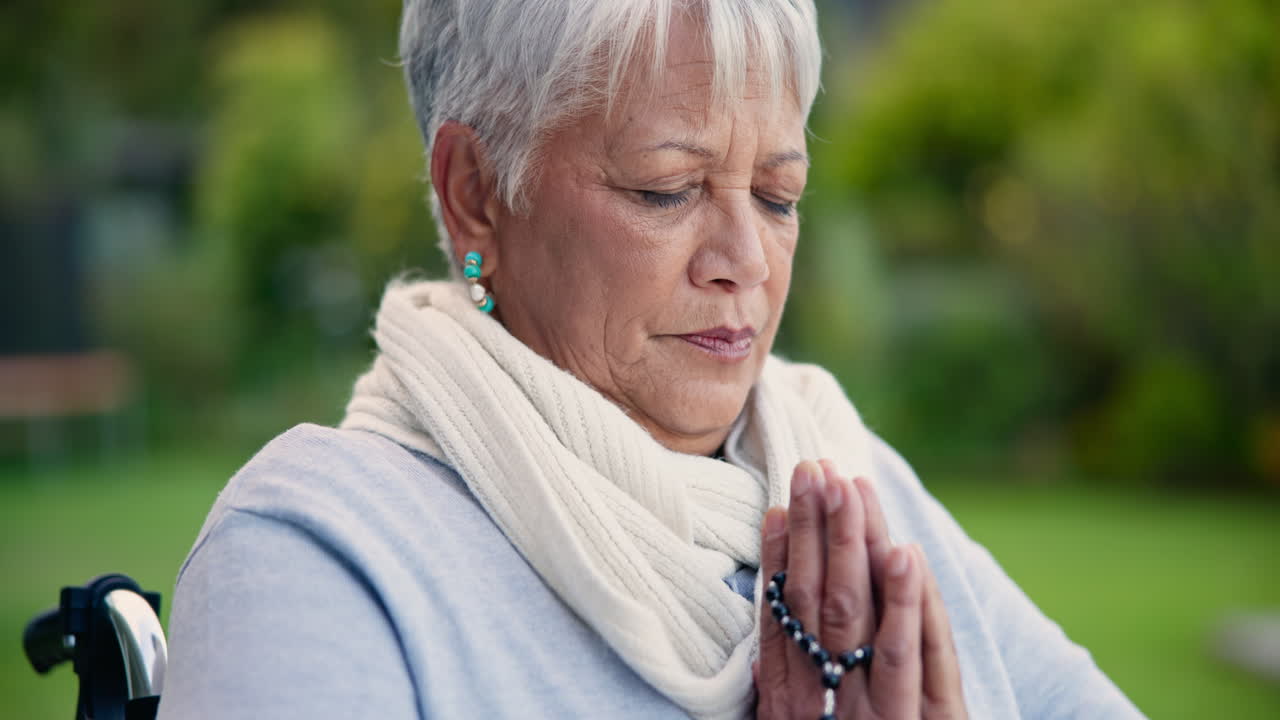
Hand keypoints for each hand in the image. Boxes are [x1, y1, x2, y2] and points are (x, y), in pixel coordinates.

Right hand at [754, 460, 966, 718]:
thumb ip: (780, 694)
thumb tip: (760, 659)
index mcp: (790, 694)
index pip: (781, 611)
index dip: (778, 556)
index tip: (775, 507)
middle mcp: (821, 693)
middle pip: (816, 597)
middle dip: (814, 528)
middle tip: (815, 469)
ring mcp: (866, 706)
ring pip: (854, 615)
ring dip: (853, 546)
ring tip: (853, 488)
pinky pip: (905, 657)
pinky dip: (905, 602)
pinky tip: (905, 555)